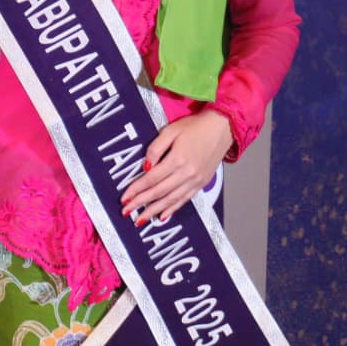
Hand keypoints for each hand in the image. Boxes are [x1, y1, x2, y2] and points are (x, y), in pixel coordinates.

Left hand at [119, 110, 233, 223]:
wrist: (222, 128)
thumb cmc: (195, 127)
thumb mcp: (170, 131)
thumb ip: (155, 149)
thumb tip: (145, 167)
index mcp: (177, 159)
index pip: (151, 179)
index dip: (136, 189)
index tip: (124, 198)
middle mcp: (187, 173)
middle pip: (159, 192)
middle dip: (141, 203)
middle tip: (126, 212)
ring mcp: (196, 180)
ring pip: (171, 200)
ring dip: (154, 210)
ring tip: (141, 219)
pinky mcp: (202, 183)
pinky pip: (185, 199)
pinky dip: (173, 209)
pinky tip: (163, 216)